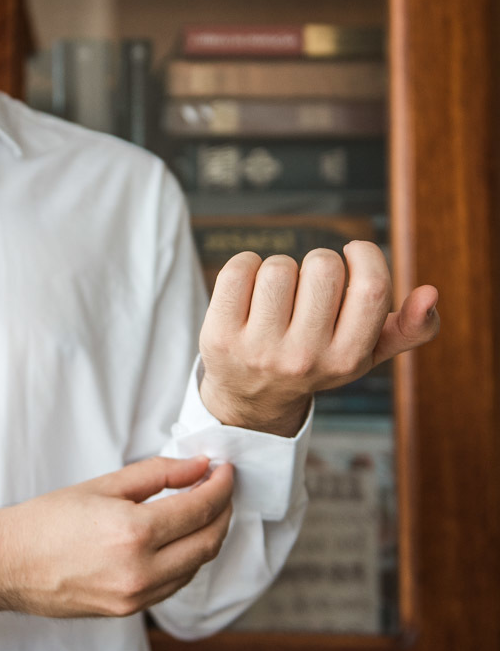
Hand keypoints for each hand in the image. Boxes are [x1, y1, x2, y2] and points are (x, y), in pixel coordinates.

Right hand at [0, 455, 233, 618]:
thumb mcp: (102, 486)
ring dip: (208, 537)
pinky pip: (174, 584)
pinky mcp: (130, 611)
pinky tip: (178, 540)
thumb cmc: (47, 519)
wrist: (8, 563)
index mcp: (134, 531)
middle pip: (208, 541)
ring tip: (202, 511)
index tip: (226, 470)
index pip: (200, 508)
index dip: (221, 486)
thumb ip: (156, 474)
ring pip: (196, 566)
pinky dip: (186, 560)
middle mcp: (141, 569)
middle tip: (220, 488)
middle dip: (222, 511)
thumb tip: (198, 466)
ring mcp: (137, 596)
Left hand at [197, 241, 439, 433]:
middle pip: (323, 268)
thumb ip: (410, 329)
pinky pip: (237, 270)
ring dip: (279, 267)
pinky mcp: (218, 337)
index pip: (373, 287)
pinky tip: (249, 286)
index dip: (364, 255)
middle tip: (309, 282)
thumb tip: (431, 293)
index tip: (353, 252)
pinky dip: (245, 265)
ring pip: (278, 267)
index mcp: (347, 358)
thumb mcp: (366, 354)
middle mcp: (303, 358)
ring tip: (278, 292)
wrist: (251, 398)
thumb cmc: (316, 361)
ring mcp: (257, 349)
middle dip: (318, 261)